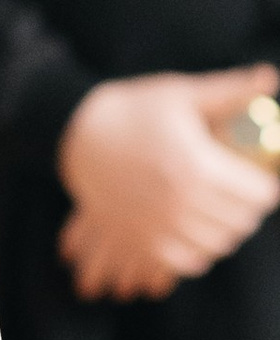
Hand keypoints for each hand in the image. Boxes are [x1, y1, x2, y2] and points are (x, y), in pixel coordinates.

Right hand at [56, 68, 279, 301]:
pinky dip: (203, 253)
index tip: (266, 181)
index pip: (256, 195)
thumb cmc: (133, 110)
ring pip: (218, 244)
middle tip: (250, 197)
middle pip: (240, 222)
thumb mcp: (182, 93)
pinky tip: (204, 236)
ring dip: (230, 231)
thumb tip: (268, 77)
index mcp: (196, 165)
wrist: (79, 135)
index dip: (267, 189)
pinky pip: (188, 261)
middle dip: (252, 210)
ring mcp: (159, 224)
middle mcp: (179, 200)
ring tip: (229, 216)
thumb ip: (230, 90)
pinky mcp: (141, 240)